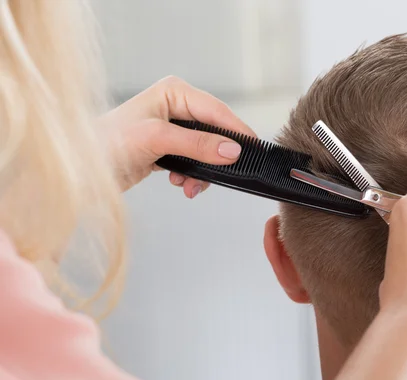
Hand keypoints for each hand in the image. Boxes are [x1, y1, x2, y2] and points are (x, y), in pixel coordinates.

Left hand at [100, 76, 255, 196]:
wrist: (80, 170)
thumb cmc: (107, 144)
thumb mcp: (157, 140)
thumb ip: (198, 144)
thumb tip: (232, 150)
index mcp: (174, 92)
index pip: (216, 110)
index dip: (236, 130)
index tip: (253, 149)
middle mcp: (175, 107)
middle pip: (214, 131)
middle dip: (215, 157)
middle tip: (221, 174)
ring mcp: (172, 129)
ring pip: (206, 150)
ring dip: (203, 170)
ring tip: (190, 185)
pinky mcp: (168, 148)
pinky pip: (194, 161)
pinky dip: (193, 175)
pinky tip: (181, 183)